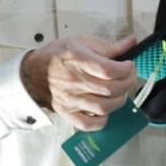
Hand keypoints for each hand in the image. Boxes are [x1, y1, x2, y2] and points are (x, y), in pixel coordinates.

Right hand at [21, 34, 138, 130]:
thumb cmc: (58, 56)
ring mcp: (71, 99)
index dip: (125, 69)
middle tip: (129, 78)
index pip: (108, 69)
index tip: (129, 65)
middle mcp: (74, 81)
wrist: (34, 72)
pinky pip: (88, 124)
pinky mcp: (68, 113)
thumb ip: (108, 45)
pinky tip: (105, 111)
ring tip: (120, 92)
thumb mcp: (81, 42)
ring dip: (119, 101)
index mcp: (78, 59)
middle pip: (110, 89)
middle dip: (127, 83)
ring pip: (103, 107)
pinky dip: (101, 121)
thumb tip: (131, 43)